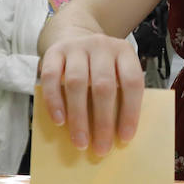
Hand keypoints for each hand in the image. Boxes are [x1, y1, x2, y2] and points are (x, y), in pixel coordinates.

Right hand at [38, 31, 145, 154]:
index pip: (132, 82)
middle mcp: (101, 45)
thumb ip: (120, 94)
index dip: (130, 111)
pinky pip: (51, 78)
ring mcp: (76, 47)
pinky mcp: (53, 52)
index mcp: (124, 52)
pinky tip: (59, 121)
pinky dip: (54, 102)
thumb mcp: (117, 71)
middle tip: (101, 148)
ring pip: (76, 83)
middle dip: (102, 121)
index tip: (125, 138)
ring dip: (78, 117)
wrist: (75, 35)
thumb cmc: (100, 65)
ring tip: (80, 142)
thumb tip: (118, 134)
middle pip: (103, 86)